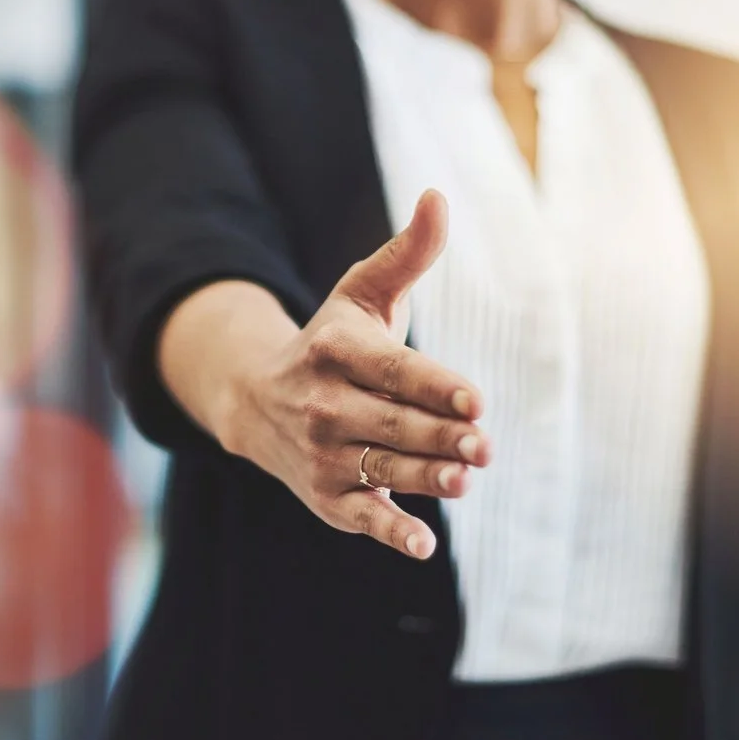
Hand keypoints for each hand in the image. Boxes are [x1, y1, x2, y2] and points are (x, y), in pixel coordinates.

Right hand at [194, 190, 487, 558]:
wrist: (255, 402)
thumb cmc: (332, 343)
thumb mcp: (360, 295)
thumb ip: (406, 253)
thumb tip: (438, 196)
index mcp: (333, 351)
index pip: (390, 370)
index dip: (432, 384)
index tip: (475, 398)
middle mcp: (323, 404)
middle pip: (391, 423)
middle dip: (439, 434)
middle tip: (483, 445)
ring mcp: (324, 453)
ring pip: (382, 467)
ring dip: (426, 477)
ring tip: (466, 478)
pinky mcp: (327, 497)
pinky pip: (361, 517)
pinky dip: (391, 532)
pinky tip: (424, 544)